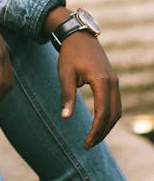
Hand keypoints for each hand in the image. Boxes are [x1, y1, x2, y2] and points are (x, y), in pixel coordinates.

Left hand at [57, 34, 121, 148]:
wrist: (78, 35)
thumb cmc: (69, 54)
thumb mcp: (64, 74)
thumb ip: (67, 96)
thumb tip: (65, 118)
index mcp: (102, 81)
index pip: (103, 113)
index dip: (96, 131)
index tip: (86, 144)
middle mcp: (113, 83)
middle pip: (112, 115)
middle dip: (102, 132)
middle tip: (88, 145)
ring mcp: (115, 81)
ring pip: (116, 111)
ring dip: (107, 126)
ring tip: (93, 138)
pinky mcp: (113, 81)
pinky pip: (115, 104)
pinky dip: (109, 116)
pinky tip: (99, 123)